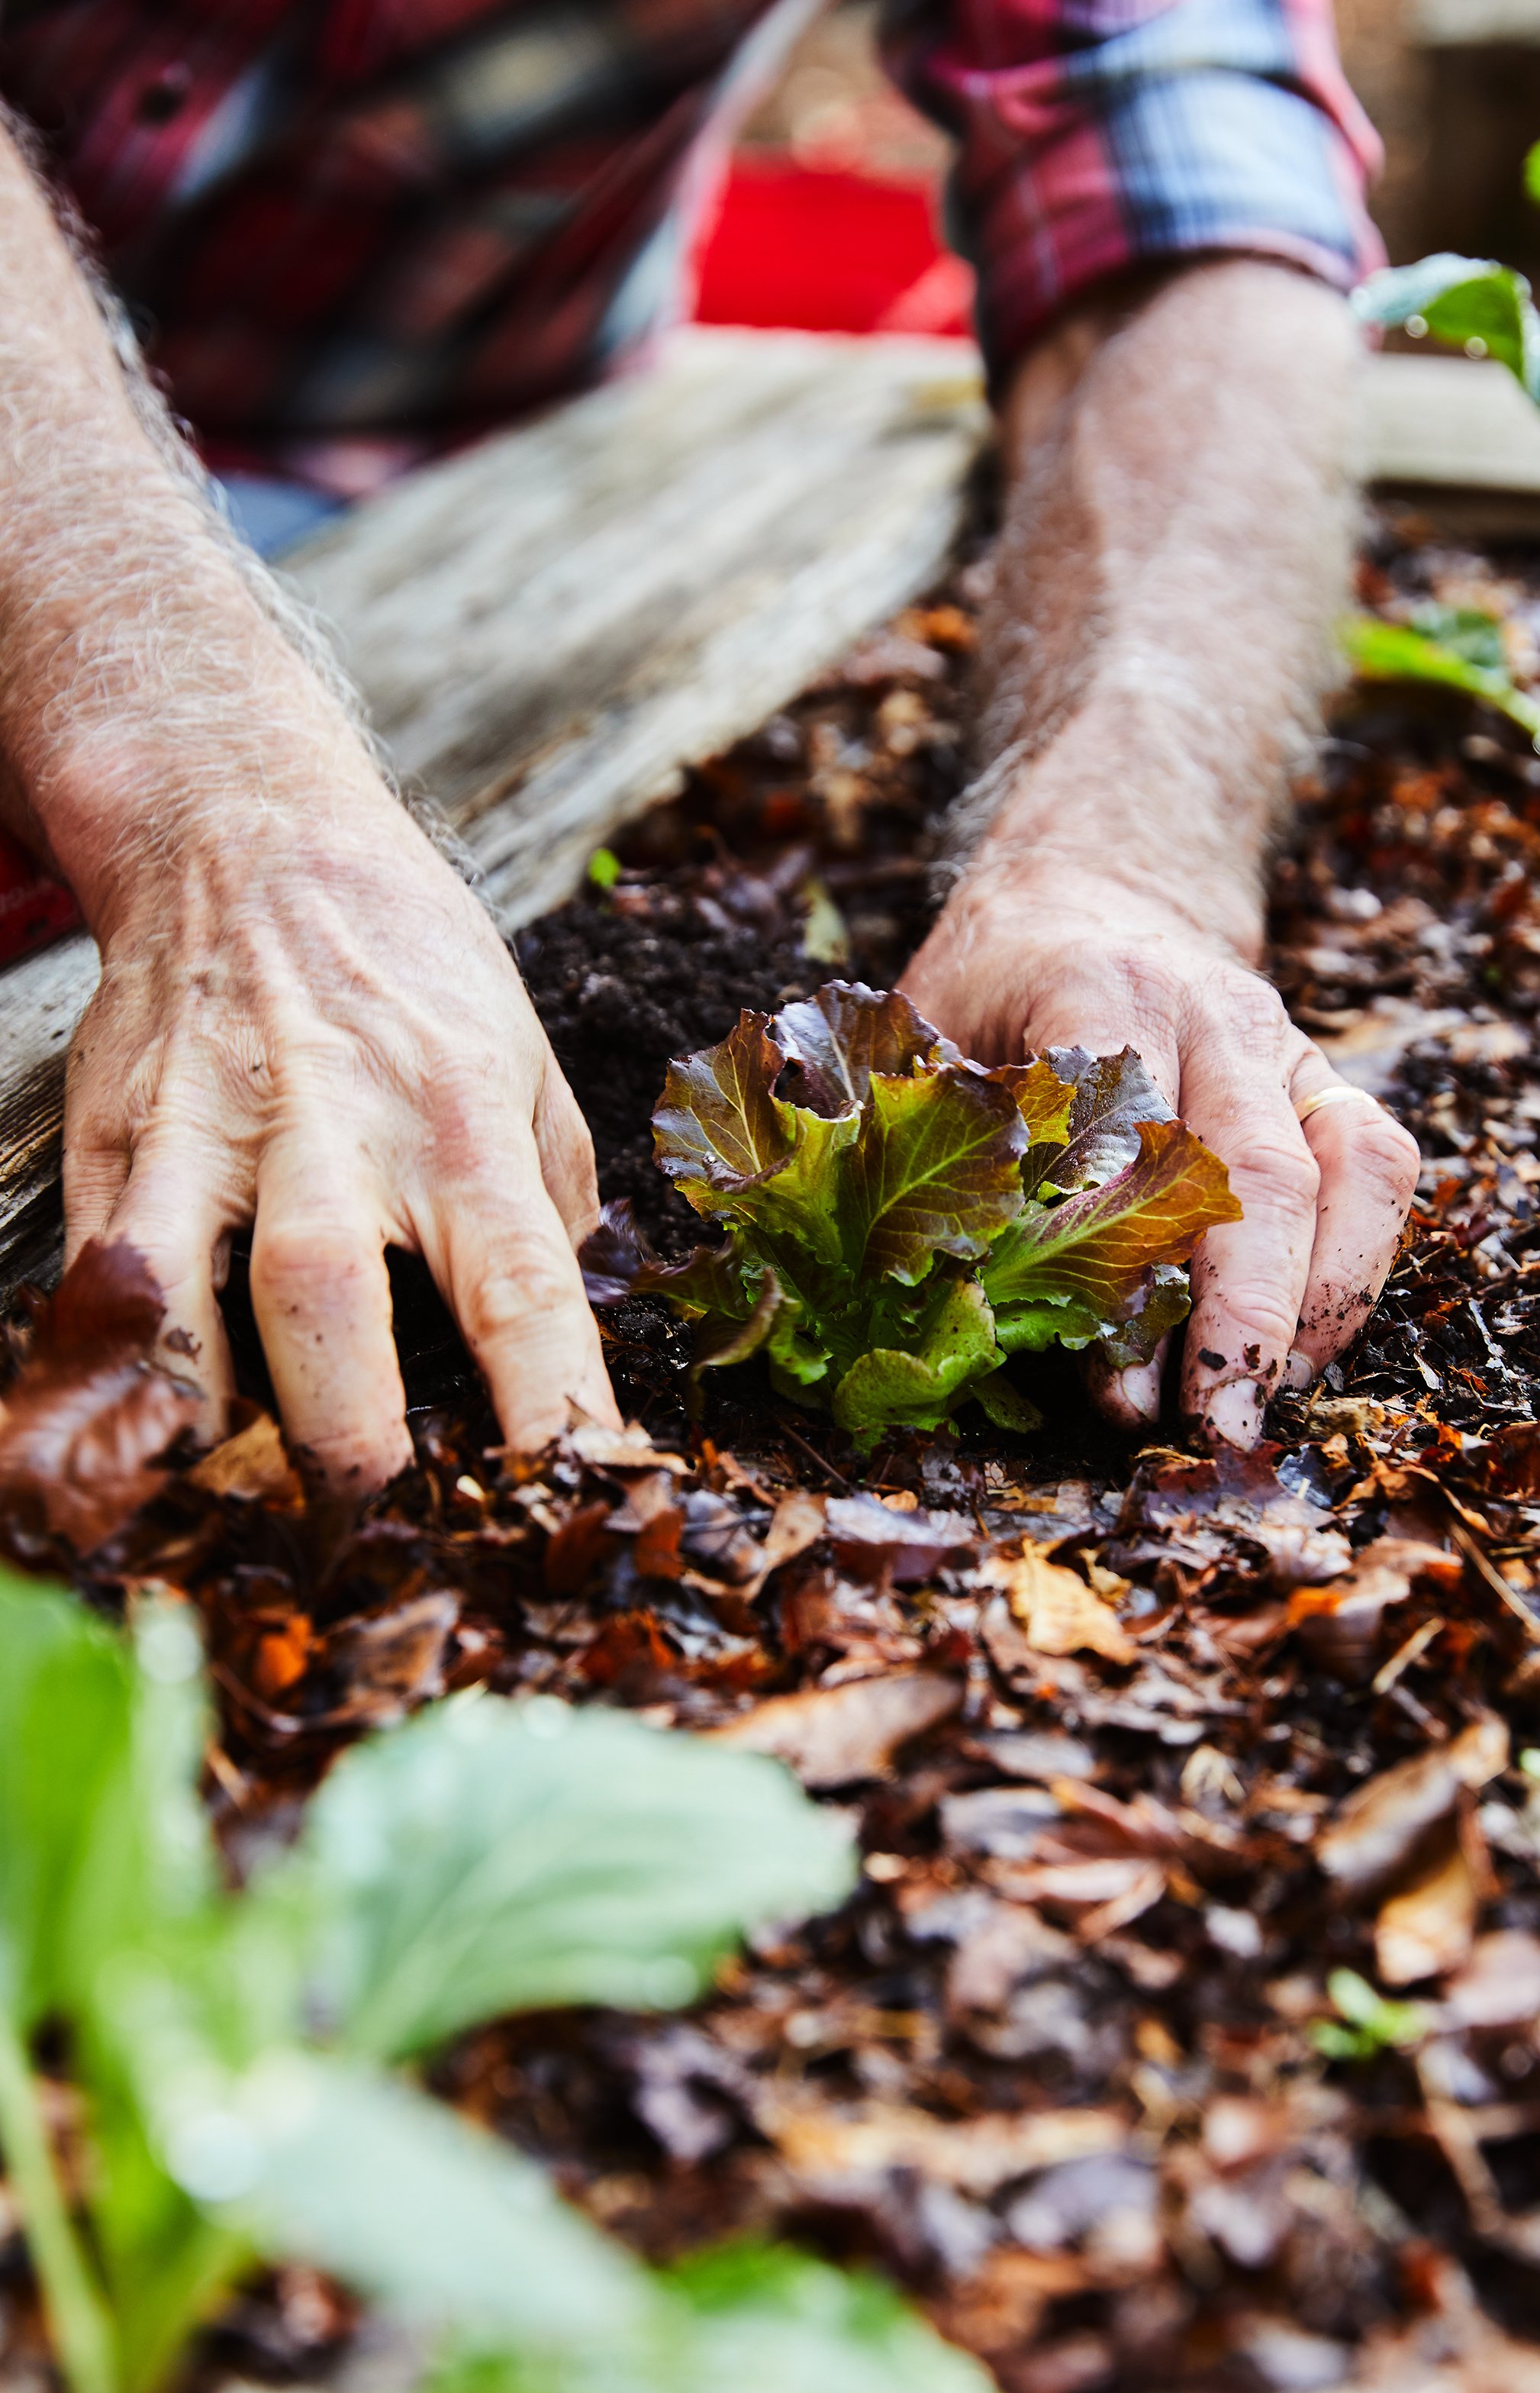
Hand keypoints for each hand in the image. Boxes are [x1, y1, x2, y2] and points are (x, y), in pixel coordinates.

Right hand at [60, 772, 618, 1488]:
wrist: (244, 830)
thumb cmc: (404, 956)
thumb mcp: (524, 1052)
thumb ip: (555, 1192)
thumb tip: (572, 1326)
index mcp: (460, 1120)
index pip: (521, 1289)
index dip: (550, 1408)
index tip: (574, 1503)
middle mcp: (329, 1129)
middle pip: (326, 1304)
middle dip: (345, 1446)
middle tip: (375, 1551)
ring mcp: (202, 1135)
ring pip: (180, 1299)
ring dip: (205, 1430)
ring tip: (235, 1528)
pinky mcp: (109, 1139)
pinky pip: (100, 1278)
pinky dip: (114, 1370)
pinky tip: (138, 1448)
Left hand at [901, 868, 1418, 1445]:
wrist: (1091, 893)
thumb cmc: (990, 987)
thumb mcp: (925, 1035)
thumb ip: (930, 1144)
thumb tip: (935, 1301)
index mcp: (1100, 988)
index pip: (1135, 1133)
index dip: (1127, 1261)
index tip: (1112, 1375)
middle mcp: (1213, 1011)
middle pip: (1260, 1167)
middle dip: (1244, 1316)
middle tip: (1215, 1429)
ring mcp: (1285, 1044)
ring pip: (1348, 1169)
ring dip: (1319, 1304)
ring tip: (1267, 1407)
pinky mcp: (1327, 1079)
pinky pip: (1380, 1168)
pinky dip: (1356, 1268)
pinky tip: (1300, 1355)